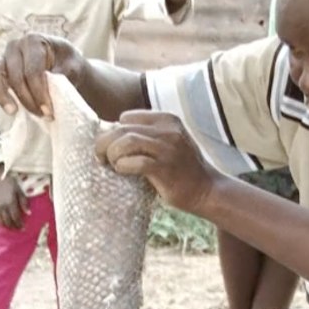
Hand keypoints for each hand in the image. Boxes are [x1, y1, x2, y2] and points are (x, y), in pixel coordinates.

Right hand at [0, 33, 82, 120]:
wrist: (63, 66)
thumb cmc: (67, 65)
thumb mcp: (74, 67)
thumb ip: (65, 74)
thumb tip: (54, 83)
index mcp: (34, 41)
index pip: (33, 70)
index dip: (40, 92)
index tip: (49, 111)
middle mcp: (15, 46)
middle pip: (15, 75)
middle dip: (27, 98)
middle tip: (42, 115)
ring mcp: (2, 58)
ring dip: (2, 95)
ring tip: (12, 111)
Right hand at [0, 170, 29, 229]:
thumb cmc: (10, 183)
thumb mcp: (19, 191)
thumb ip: (24, 202)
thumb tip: (29, 213)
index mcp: (10, 203)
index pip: (16, 218)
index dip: (20, 224)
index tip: (23, 228)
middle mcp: (2, 207)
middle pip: (8, 221)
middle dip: (14, 227)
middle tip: (18, 229)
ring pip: (1, 221)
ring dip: (7, 226)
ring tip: (11, 227)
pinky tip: (3, 223)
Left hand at [95, 110, 220, 213]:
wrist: (207, 190)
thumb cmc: (182, 169)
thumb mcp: (168, 142)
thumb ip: (146, 135)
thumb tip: (110, 135)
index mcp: (167, 119)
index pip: (126, 117)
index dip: (114, 132)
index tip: (112, 149)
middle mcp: (168, 130)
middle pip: (122, 128)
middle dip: (104, 144)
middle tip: (101, 158)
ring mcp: (168, 148)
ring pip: (125, 141)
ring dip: (111, 154)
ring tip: (112, 165)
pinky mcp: (165, 168)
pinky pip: (134, 162)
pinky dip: (122, 166)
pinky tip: (123, 171)